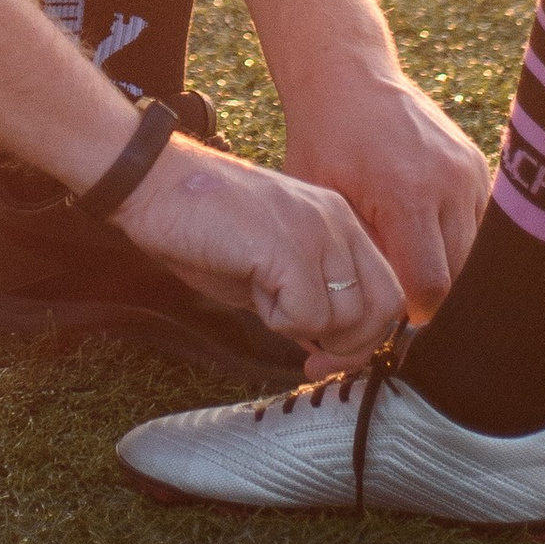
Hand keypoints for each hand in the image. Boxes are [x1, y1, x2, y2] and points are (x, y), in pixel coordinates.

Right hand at [116, 136, 402, 363]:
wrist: (157, 184)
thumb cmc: (203, 225)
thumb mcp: (270, 263)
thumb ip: (306, 293)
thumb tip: (325, 343)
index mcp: (338, 220)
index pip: (387, 292)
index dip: (364, 337)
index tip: (324, 357)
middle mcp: (337, 220)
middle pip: (382, 309)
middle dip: (347, 348)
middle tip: (308, 359)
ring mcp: (316, 230)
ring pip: (344, 317)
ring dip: (303, 327)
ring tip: (262, 297)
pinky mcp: (288, 246)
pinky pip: (307, 314)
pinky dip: (279, 320)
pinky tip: (251, 290)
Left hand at [281, 67, 491, 328]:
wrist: (347, 75)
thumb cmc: (322, 140)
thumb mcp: (324, 202)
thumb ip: (354, 257)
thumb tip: (367, 316)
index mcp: (407, 194)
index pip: (431, 287)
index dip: (412, 314)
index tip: (390, 319)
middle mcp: (450, 182)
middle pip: (457, 275)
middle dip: (430, 296)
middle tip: (397, 299)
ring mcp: (469, 171)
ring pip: (473, 253)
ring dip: (446, 268)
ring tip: (409, 267)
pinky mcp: (478, 164)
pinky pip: (477, 224)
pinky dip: (454, 239)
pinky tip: (423, 237)